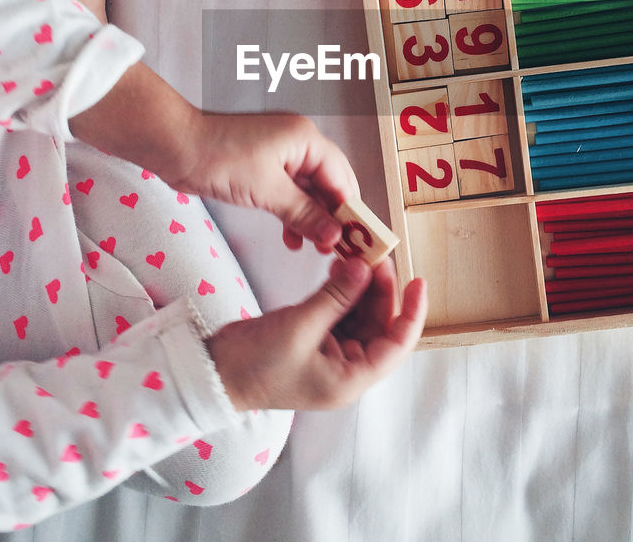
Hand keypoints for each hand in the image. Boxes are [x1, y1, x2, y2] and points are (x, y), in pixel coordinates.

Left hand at [177, 110, 358, 252]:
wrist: (176, 146)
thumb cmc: (216, 154)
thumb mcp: (267, 190)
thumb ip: (303, 213)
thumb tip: (332, 232)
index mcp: (305, 139)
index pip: (342, 177)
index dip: (351, 210)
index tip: (357, 237)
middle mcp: (297, 143)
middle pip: (330, 184)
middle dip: (334, 216)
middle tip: (338, 246)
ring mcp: (280, 155)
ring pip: (310, 191)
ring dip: (313, 219)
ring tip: (315, 245)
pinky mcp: (264, 167)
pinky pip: (290, 193)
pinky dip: (294, 214)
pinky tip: (292, 236)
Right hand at [206, 257, 427, 410]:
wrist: (214, 375)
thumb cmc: (255, 364)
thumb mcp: (299, 326)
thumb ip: (336, 297)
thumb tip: (365, 267)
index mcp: (350, 379)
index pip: (397, 344)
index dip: (411, 312)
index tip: (418, 282)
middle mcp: (347, 369)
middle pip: (380, 326)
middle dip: (381, 290)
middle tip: (376, 255)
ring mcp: (331, 355)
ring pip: (360, 316)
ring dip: (361, 286)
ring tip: (357, 255)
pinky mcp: (315, 340)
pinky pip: (339, 313)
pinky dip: (342, 291)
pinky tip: (340, 267)